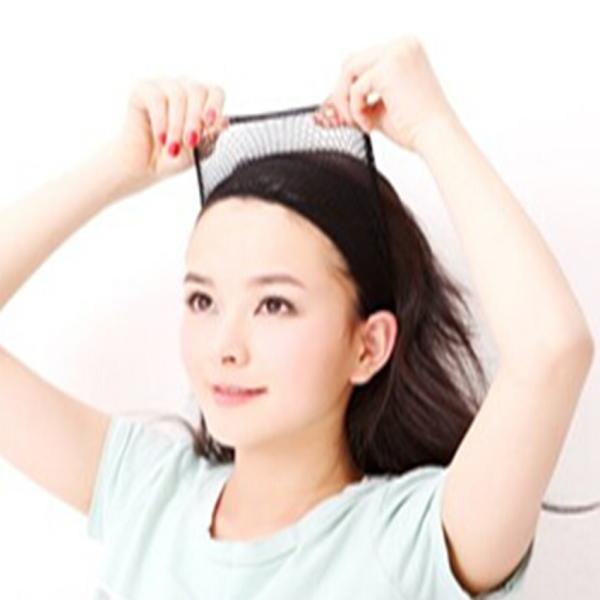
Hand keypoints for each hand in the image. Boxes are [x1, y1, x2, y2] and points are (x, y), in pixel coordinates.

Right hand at [105, 77, 229, 198]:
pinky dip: (161, 121)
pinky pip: (157, 99)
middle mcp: (184, 89)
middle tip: (190, 142)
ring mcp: (164, 87)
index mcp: (202, 102)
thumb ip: (211, 136)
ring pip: (178, 95)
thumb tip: (224, 121)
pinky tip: (161, 138)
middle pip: (197, 90)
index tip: (210, 121)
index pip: (215, 92)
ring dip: (177, 125)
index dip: (215, 104)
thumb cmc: (173, 157)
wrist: (144, 167)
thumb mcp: (198, 152)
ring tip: (173, 147)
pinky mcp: (143, 90)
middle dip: (195, 120)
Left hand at [314, 36, 458, 153]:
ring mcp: (396, 53)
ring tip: (360, 123)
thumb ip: (360, 97)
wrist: (435, 137)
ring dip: (347, 102)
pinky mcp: (388, 69)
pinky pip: (355, 89)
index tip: (351, 114)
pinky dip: (356, 110)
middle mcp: (403, 45)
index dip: (350, 88)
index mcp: (405, 49)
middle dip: (343, 93)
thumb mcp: (382, 105)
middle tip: (349, 120)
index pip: (363, 61)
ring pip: (348, 71)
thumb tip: (333, 100)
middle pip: (352, 62)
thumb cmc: (416, 126)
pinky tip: (369, 124)